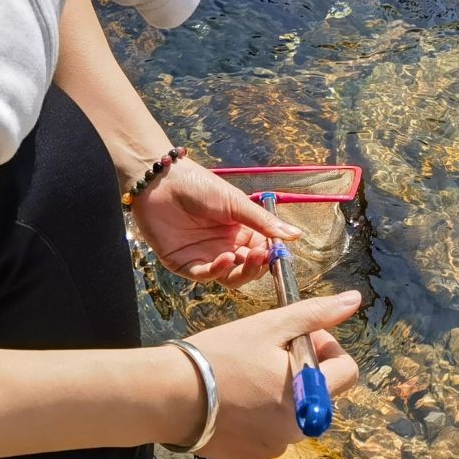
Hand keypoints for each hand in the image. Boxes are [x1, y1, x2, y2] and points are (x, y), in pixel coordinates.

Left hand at [133, 158, 297, 285]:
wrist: (162, 180)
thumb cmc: (200, 186)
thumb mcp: (237, 203)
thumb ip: (264, 222)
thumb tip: (295, 236)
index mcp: (240, 232)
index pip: (261, 252)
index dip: (271, 255)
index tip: (280, 253)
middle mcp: (225, 247)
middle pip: (247, 269)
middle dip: (257, 266)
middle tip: (263, 257)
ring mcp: (205, 256)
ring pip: (229, 277)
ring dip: (241, 272)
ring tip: (246, 258)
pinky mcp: (183, 263)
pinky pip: (204, 275)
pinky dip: (217, 270)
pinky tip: (225, 258)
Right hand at [180, 292, 363, 458]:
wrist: (168, 396)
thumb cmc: (221, 355)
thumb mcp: (270, 326)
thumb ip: (316, 314)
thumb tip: (354, 300)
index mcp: (310, 396)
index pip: (347, 371)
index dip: (328, 349)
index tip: (300, 338)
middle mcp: (299, 429)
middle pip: (322, 393)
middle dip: (305, 369)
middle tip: (270, 353)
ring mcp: (275, 447)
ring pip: (296, 413)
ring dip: (284, 393)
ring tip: (249, 375)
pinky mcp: (252, 457)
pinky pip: (271, 433)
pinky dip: (262, 416)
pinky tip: (235, 399)